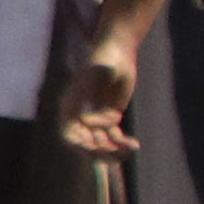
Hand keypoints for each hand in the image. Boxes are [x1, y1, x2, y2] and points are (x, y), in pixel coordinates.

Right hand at [58, 33, 140, 157]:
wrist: (117, 52)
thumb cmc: (102, 62)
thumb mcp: (93, 78)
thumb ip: (87, 97)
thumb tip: (83, 120)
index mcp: (69, 107)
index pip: (70, 134)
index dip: (81, 143)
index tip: (95, 144)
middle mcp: (79, 115)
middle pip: (86, 143)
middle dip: (100, 150)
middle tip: (115, 150)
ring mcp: (96, 118)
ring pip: (102, 142)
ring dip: (115, 150)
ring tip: (128, 149)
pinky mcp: (111, 117)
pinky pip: (115, 136)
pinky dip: (123, 142)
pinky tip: (134, 145)